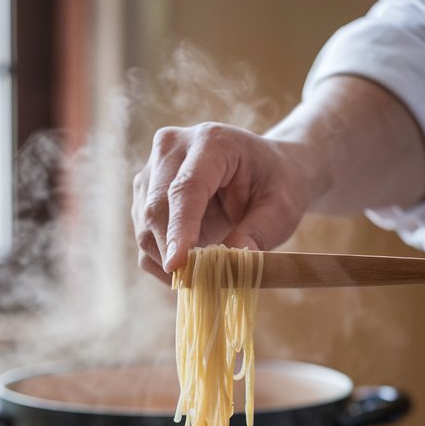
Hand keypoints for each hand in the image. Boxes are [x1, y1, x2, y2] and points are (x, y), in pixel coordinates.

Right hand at [131, 122, 315, 282]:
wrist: (264, 170)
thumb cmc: (276, 185)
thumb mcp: (281, 209)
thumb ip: (258, 234)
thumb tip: (231, 266)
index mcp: (211, 142)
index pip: (185, 189)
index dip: (180, 230)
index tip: (177, 266)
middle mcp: (172, 148)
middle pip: (156, 209)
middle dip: (172, 252)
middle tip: (198, 283)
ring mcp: (152, 170)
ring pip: (145, 228)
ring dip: (168, 259)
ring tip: (203, 268)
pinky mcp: (144, 194)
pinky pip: (144, 240)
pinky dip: (162, 261)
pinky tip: (189, 263)